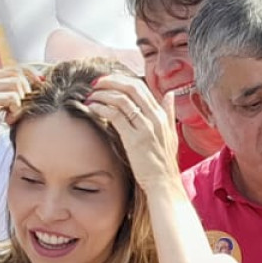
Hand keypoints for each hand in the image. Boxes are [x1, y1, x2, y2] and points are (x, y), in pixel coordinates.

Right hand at [0, 66, 29, 161]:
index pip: (9, 70)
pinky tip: (9, 120)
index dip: (26, 76)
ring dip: (20, 100)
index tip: (35, 88)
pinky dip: (16, 108)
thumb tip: (15, 99)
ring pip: (15, 83)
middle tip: (28, 101)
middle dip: (28, 85)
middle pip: (15, 71)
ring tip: (13, 116)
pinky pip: (11, 97)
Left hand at [86, 72, 180, 188]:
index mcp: (161, 114)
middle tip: (95, 83)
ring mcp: (145, 128)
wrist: (164, 182)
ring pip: (121, 99)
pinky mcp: (134, 139)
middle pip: (130, 88)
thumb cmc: (164, 161)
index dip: (121, 80)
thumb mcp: (170, 133)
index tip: (107, 81)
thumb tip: (171, 94)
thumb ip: (169, 111)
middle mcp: (154, 117)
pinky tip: (92, 108)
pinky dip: (101, 108)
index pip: (140, 86)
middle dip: (110, 81)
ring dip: (103, 94)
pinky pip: (115, 115)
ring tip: (90, 95)